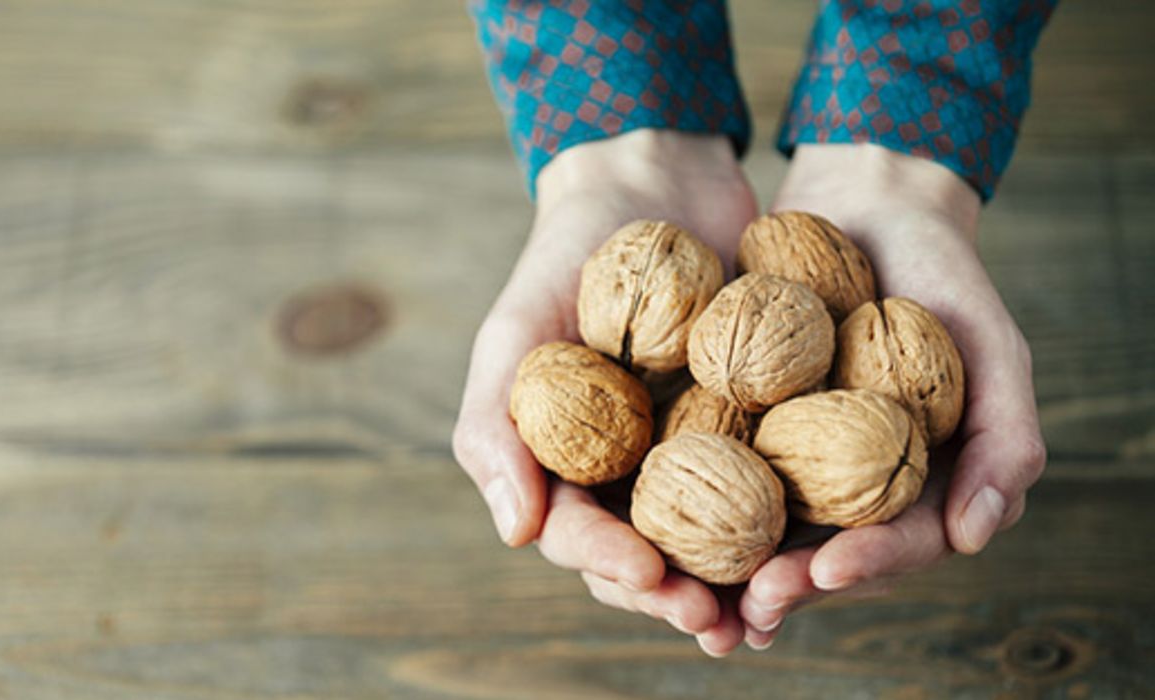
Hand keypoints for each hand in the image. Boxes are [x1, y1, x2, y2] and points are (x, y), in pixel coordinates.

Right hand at [452, 129, 759, 654]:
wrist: (651, 181)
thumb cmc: (564, 254)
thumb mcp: (513, 330)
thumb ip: (495, 427)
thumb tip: (517, 534)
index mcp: (563, 463)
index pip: (578, 534)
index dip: (611, 563)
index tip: (650, 576)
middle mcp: (625, 472)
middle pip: (647, 556)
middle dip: (678, 596)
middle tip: (716, 622)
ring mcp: (690, 452)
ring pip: (711, 538)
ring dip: (737, 584)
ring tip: (771, 610)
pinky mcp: (754, 426)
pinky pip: (771, 484)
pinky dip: (791, 524)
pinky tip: (822, 549)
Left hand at [736, 144, 1045, 650]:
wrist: (865, 204)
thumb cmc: (943, 274)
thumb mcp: (991, 344)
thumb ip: (1005, 437)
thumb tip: (977, 539)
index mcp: (927, 484)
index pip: (903, 542)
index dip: (868, 564)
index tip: (828, 571)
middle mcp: (860, 485)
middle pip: (827, 553)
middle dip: (790, 585)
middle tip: (753, 605)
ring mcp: (801, 461)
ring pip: (768, 530)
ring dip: (735, 569)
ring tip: (697, 592)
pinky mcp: (745, 427)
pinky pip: (719, 473)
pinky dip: (693, 504)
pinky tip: (655, 526)